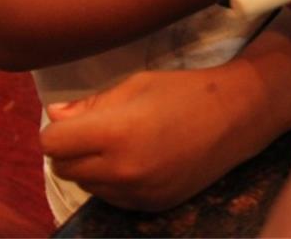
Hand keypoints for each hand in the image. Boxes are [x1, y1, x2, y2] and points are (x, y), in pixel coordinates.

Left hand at [40, 62, 260, 211]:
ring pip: (87, 185)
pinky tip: (140, 160)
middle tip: (97, 129)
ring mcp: (138, 193)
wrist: (237, 116)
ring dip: (92, 167)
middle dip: (71, 149)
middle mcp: (123, 170)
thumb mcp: (136, 84)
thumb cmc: (185, 91)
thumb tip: (54, 116)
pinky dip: (115, 181)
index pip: (53, 143)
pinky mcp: (151, 206)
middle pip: (63, 168)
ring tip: (123, 144)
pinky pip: (113, 197)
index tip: (76, 119)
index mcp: (116, 133)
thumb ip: (91, 104)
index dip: (59, 129)